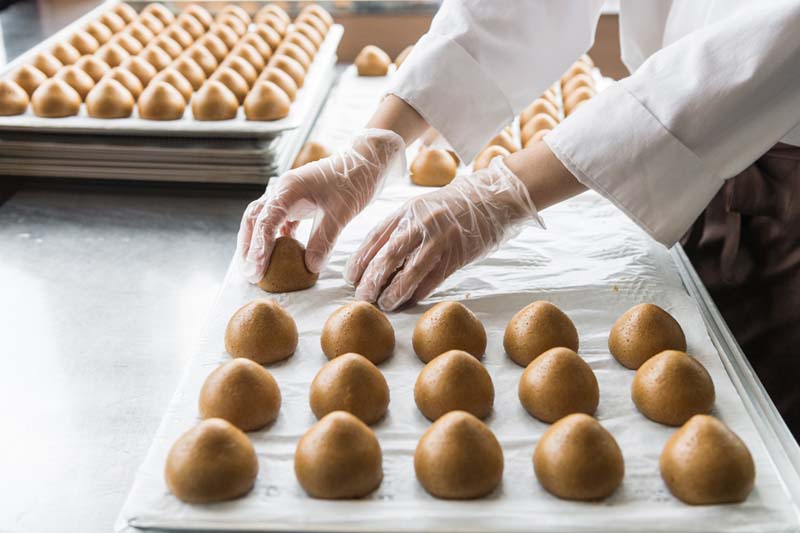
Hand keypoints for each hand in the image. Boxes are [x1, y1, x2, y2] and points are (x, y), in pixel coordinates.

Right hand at [237, 128, 404, 282]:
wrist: (366, 163)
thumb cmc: (354, 180)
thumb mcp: (340, 213)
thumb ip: (323, 240)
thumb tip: (309, 267)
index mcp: (288, 189)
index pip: (264, 221)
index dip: (258, 248)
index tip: (257, 271)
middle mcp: (282, 191)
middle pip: (254, 219)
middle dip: (249, 246)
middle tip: (250, 274)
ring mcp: (289, 196)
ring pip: (264, 220)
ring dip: (259, 243)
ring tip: (258, 267)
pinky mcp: (298, 202)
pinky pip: (280, 222)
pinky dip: (276, 239)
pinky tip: (279, 256)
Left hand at [345, 156, 543, 310]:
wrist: (493, 198)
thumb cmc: (452, 207)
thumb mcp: (421, 209)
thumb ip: (401, 229)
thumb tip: (378, 259)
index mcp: (407, 211)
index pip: (376, 238)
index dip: (360, 260)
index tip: (350, 278)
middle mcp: (420, 223)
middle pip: (388, 255)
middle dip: (372, 279)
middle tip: (363, 297)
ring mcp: (440, 238)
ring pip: (410, 270)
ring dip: (394, 291)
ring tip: (384, 304)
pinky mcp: (458, 253)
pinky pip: (434, 277)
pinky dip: (420, 291)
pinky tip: (409, 301)